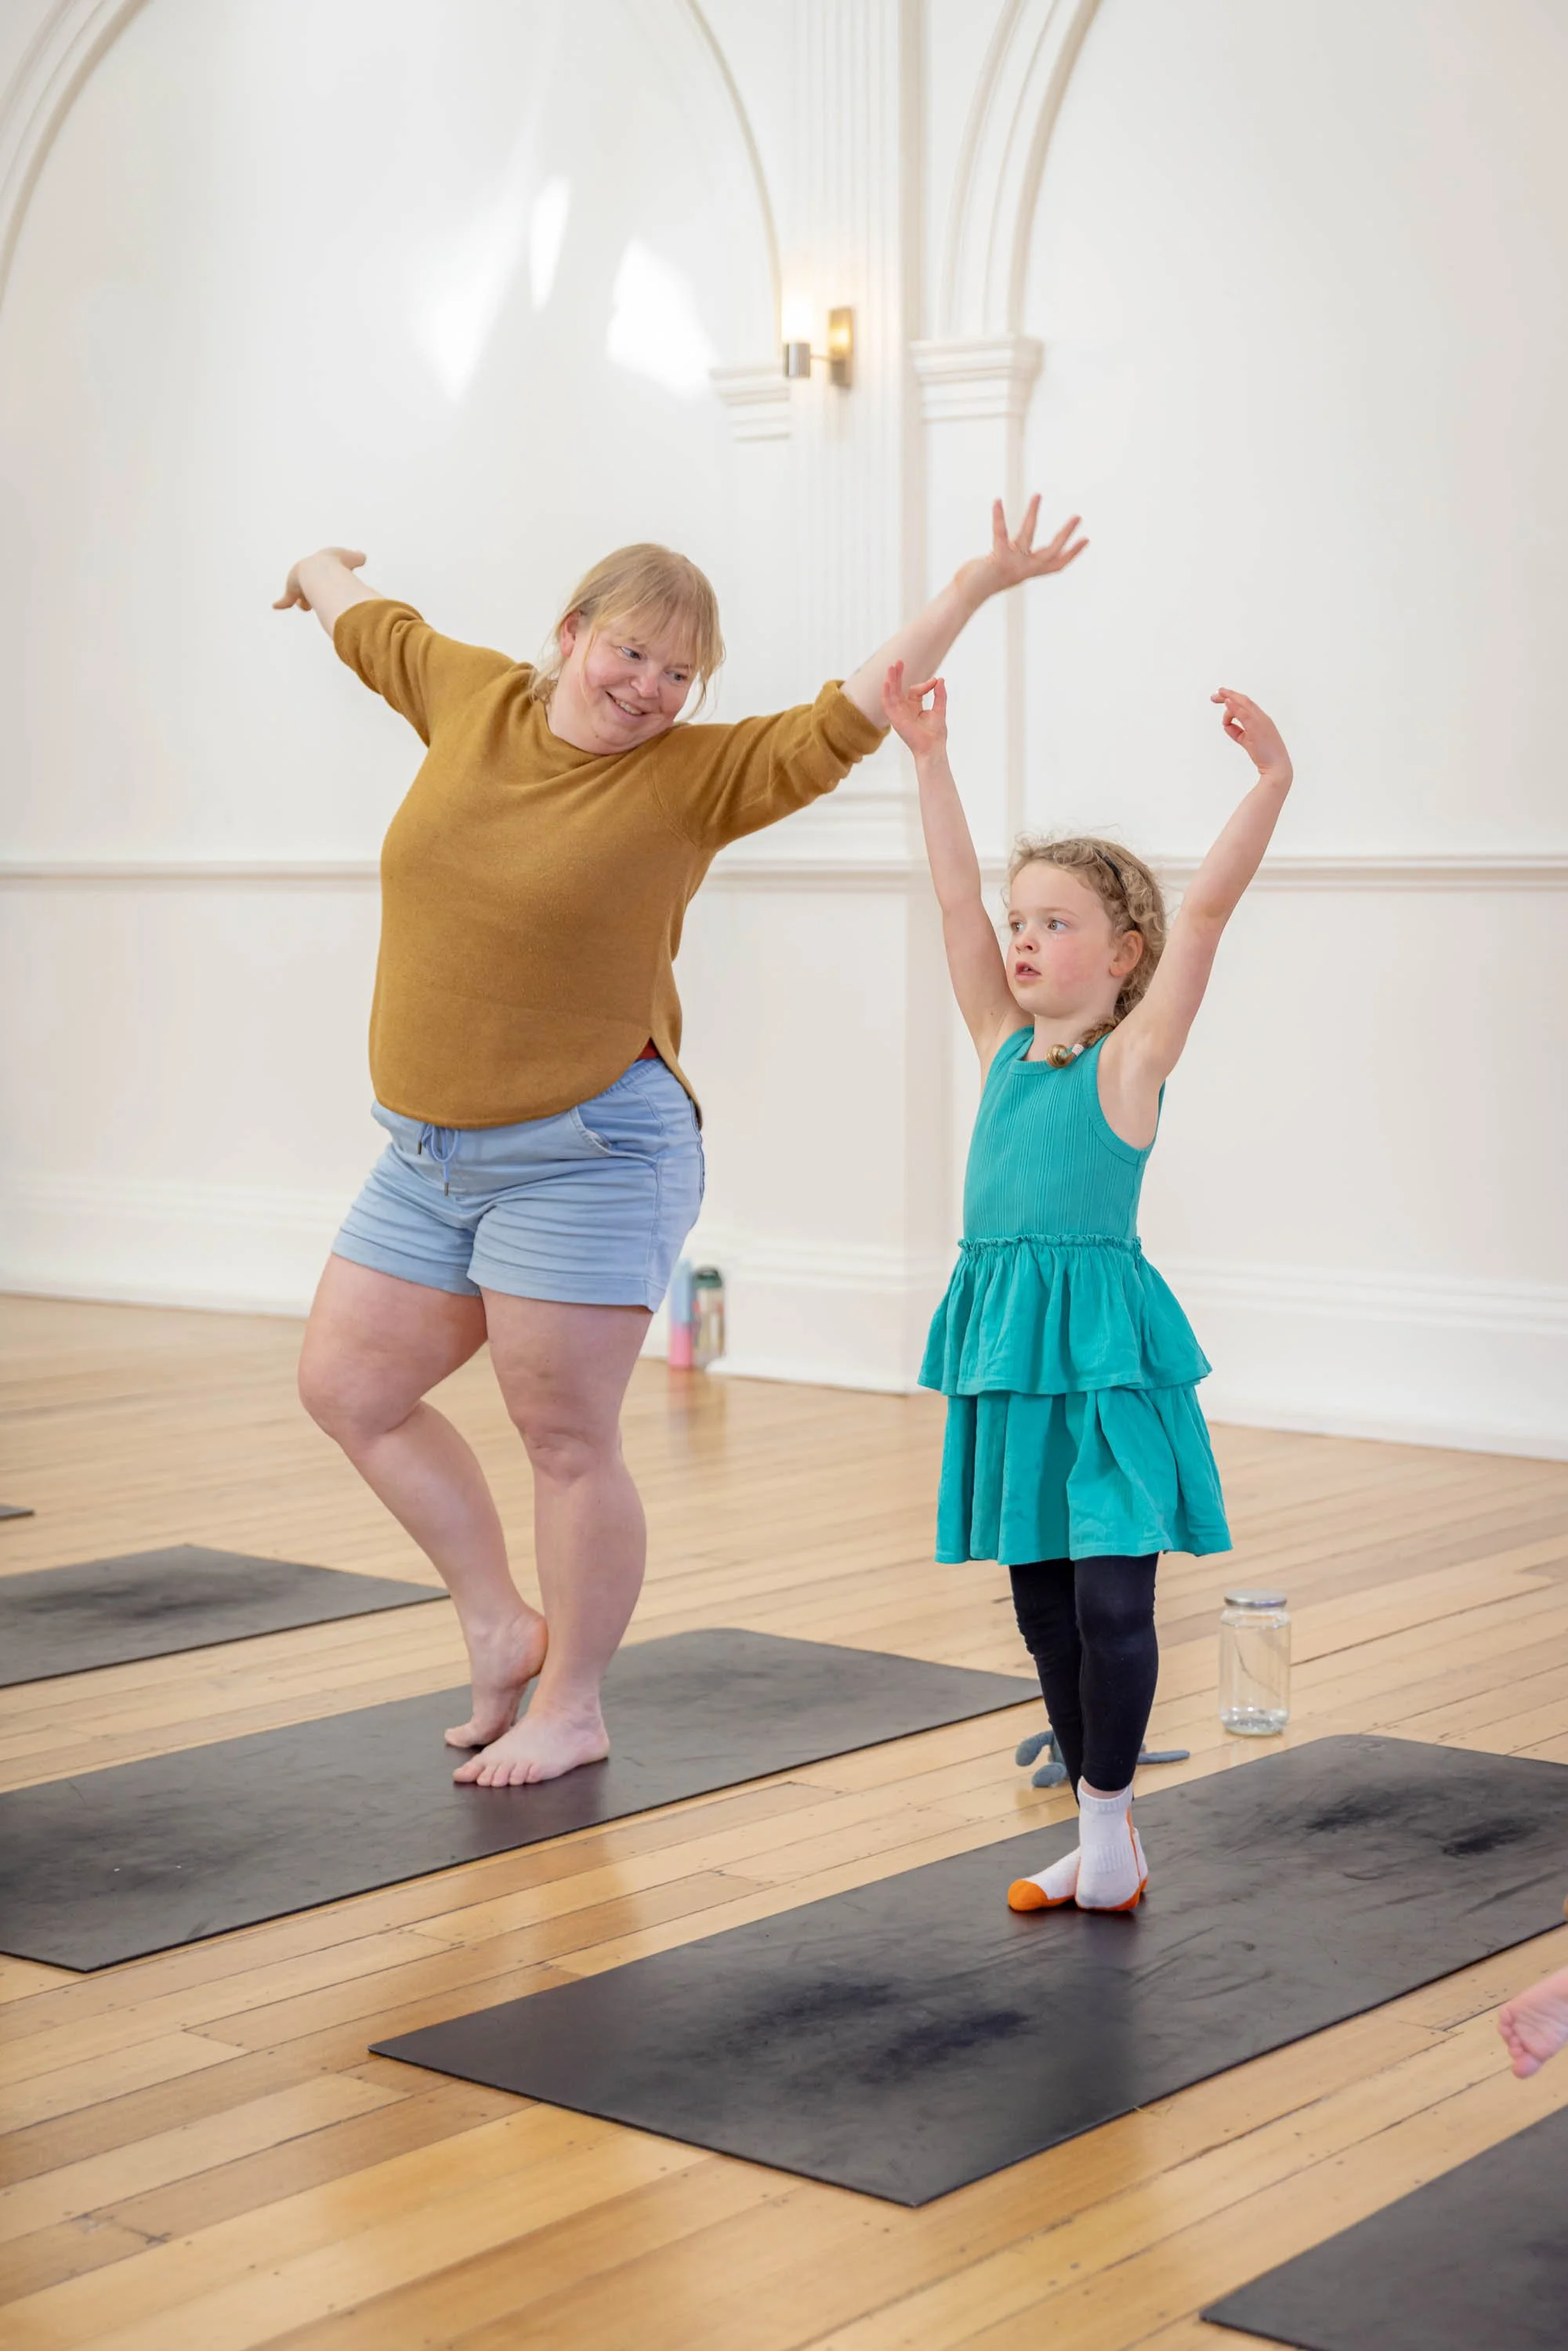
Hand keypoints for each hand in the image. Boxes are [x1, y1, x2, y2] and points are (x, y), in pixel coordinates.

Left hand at [273, 546, 366, 612]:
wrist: (321, 569)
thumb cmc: (338, 564)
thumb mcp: (352, 558)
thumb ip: (357, 557)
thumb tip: (362, 556)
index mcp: (317, 563)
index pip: (320, 572)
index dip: (326, 581)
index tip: (330, 584)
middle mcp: (304, 571)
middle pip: (308, 586)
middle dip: (314, 593)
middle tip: (320, 598)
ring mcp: (296, 582)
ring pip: (301, 596)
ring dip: (306, 602)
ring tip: (311, 605)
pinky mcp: (291, 593)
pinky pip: (286, 601)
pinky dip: (282, 603)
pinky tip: (276, 605)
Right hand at [881, 661, 946, 755]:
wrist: (933, 747)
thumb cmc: (936, 733)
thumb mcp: (940, 709)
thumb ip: (940, 695)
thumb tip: (940, 679)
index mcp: (914, 707)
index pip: (914, 690)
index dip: (925, 684)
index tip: (935, 682)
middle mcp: (904, 710)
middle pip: (898, 689)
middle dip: (898, 675)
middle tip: (899, 662)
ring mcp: (898, 714)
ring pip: (891, 694)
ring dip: (891, 680)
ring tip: (891, 667)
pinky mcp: (895, 719)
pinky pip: (887, 704)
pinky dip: (886, 693)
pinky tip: (886, 682)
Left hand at [960, 498, 1086, 603]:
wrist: (966, 595)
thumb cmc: (982, 581)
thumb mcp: (1004, 568)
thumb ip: (1014, 557)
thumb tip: (1018, 545)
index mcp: (1028, 571)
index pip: (1056, 564)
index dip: (1072, 553)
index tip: (1086, 539)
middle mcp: (1024, 569)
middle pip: (1051, 551)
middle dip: (1066, 534)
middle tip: (1078, 516)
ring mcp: (1013, 564)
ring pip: (1027, 535)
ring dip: (1033, 513)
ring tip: (1038, 494)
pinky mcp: (998, 559)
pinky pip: (1000, 533)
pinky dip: (998, 517)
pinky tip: (997, 501)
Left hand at [1212, 689, 1291, 783]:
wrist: (1277, 767)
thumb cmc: (1264, 755)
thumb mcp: (1247, 741)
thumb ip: (1237, 732)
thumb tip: (1226, 725)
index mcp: (1261, 719)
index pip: (1246, 704)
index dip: (1233, 698)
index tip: (1221, 697)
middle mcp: (1261, 717)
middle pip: (1244, 700)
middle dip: (1229, 695)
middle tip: (1214, 695)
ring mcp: (1260, 721)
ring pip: (1244, 703)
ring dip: (1230, 697)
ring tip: (1218, 696)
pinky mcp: (1257, 728)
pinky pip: (1245, 713)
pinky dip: (1235, 706)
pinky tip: (1227, 702)